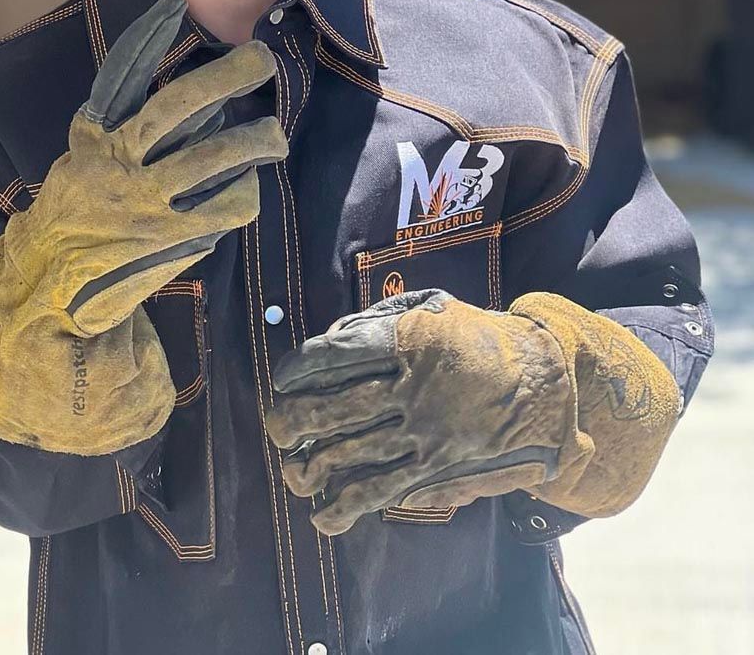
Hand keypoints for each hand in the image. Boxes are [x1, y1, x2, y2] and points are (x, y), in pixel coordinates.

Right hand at [0, 0, 288, 454]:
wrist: (46, 293)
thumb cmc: (70, 222)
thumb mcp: (79, 165)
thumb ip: (116, 132)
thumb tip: (169, 98)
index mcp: (95, 142)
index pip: (123, 77)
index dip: (149, 37)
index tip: (173, 3)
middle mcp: (118, 165)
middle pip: (179, 107)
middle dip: (226, 77)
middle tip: (261, 60)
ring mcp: (146, 203)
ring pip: (215, 157)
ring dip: (255, 141)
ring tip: (274, 135)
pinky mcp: (170, 240)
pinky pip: (225, 208)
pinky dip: (242, 195)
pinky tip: (246, 191)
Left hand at [264, 288, 680, 534]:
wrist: (546, 385)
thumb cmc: (479, 342)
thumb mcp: (433, 311)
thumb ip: (380, 321)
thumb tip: (329, 342)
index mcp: (405, 341)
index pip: (332, 356)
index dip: (297, 371)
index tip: (283, 381)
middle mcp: (410, 389)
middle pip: (330, 410)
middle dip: (290, 423)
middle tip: (277, 427)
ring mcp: (423, 435)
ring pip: (347, 456)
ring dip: (308, 468)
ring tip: (294, 468)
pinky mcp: (436, 472)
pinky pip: (379, 494)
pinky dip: (342, 508)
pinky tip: (323, 513)